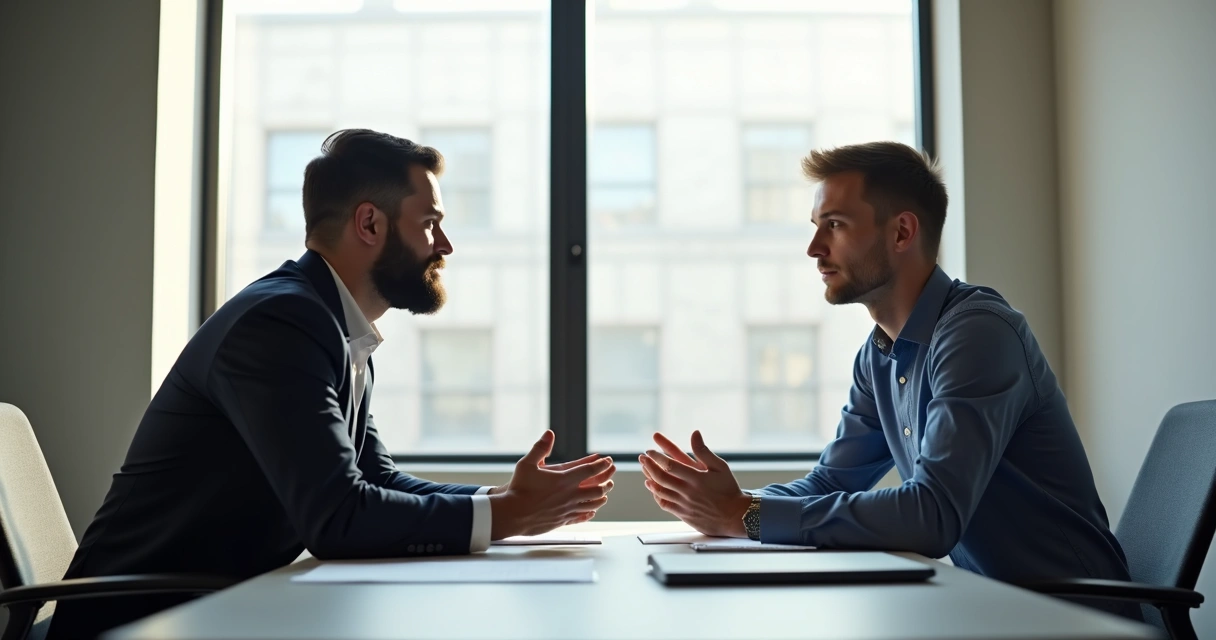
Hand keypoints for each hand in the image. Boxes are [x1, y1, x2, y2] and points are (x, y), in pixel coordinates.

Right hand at [489, 431, 615, 538]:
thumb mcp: (527, 464)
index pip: (590, 471)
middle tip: (610, 478)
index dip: (601, 465)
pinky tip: (591, 513)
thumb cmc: (518, 488)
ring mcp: (567, 509)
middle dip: (606, 482)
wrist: (512, 514)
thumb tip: (549, 433)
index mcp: (564, 480)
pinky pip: (581, 517)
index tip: (608, 461)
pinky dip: (589, 514)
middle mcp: (570, 495)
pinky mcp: (562, 521)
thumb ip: (540, 448)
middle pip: (597, 489)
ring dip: (601, 498)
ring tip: (604, 495)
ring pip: (592, 505)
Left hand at [639, 430, 750, 537]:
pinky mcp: (683, 514)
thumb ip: (704, 451)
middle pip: (661, 477)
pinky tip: (652, 487)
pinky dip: (656, 494)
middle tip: (642, 458)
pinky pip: (664, 503)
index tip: (650, 451)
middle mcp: (688, 491)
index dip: (657, 457)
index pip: (670, 465)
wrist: (735, 516)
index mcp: (696, 478)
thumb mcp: (720, 467)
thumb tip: (694, 433)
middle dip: (649, 466)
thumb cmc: (729, 489)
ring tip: (644, 469)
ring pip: (660, 491)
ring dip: (650, 478)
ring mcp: (684, 504)